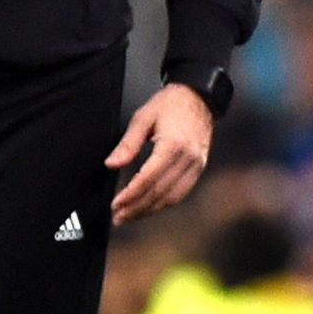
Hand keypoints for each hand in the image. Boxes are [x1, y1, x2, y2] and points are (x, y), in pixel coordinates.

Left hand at [106, 83, 214, 224]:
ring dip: (150, 210)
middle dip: (137, 208)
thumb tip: (112, 164)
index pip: (148, 179)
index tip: (116, 205)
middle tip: (118, 217)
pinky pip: (182, 192)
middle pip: (160, 192)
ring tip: (131, 216)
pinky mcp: (200, 167)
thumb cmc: (171, 103)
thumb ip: (128, 144)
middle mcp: (188, 158)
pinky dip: (165, 203)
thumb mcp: (143, 117)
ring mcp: (197, 164)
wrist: (199, 96)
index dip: (130, 195)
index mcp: (173, 145)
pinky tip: (151, 206)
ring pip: (172, 197)